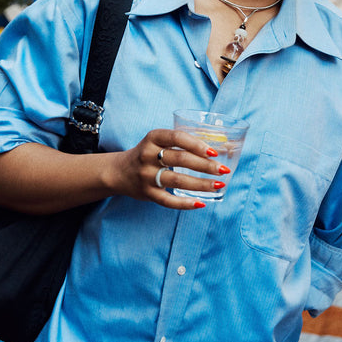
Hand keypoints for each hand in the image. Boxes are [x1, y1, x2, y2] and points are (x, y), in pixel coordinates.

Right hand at [114, 128, 230, 209]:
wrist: (118, 171)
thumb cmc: (147, 154)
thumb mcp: (157, 141)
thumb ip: (180, 143)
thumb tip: (216, 149)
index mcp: (153, 138)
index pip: (177, 138)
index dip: (197, 144)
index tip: (214, 152)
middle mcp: (148, 155)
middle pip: (180, 160)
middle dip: (205, 166)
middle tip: (223, 170)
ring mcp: (146, 176)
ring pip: (177, 181)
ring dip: (201, 184)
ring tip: (219, 185)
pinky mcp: (147, 193)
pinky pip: (168, 201)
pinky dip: (185, 204)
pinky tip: (201, 203)